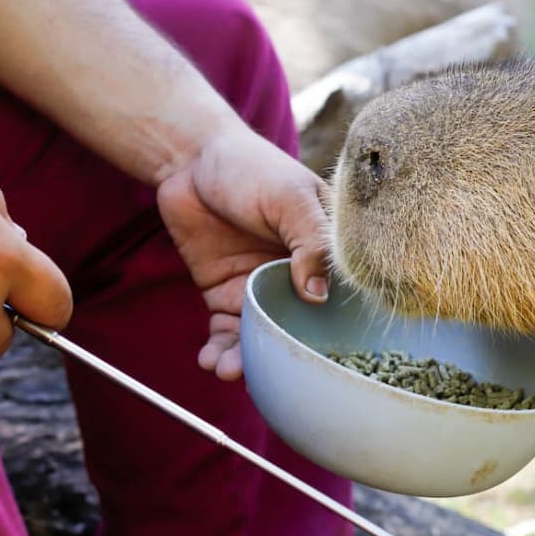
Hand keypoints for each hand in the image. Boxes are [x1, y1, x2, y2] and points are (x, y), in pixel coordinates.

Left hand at [157, 128, 330, 380]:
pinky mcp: (226, 295)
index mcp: (329, 255)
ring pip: (263, 339)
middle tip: (277, 376)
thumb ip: (309, 241)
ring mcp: (262, 290)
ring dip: (248, 361)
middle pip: (303, 331)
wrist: (189, 159)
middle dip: (290, 358)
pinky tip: (211, 360)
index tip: (331, 359)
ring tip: (231, 370)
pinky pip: (227, 333)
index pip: (345, 300)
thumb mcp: (290, 197)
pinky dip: (219, 351)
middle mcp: (300, 278)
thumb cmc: (252, 168)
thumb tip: (318, 294)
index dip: (341, 332)